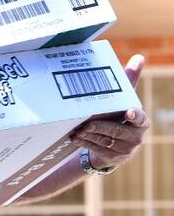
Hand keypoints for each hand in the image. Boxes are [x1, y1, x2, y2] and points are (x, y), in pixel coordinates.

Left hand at [72, 55, 149, 170]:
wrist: (112, 143)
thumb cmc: (117, 115)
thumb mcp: (122, 99)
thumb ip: (130, 80)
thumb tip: (139, 57)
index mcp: (141, 121)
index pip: (140, 118)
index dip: (135, 115)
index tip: (128, 111)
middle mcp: (136, 137)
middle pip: (116, 130)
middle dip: (100, 127)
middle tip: (86, 123)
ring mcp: (126, 149)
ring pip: (105, 141)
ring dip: (89, 135)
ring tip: (77, 130)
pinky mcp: (114, 158)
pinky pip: (98, 150)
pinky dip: (85, 143)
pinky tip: (75, 138)